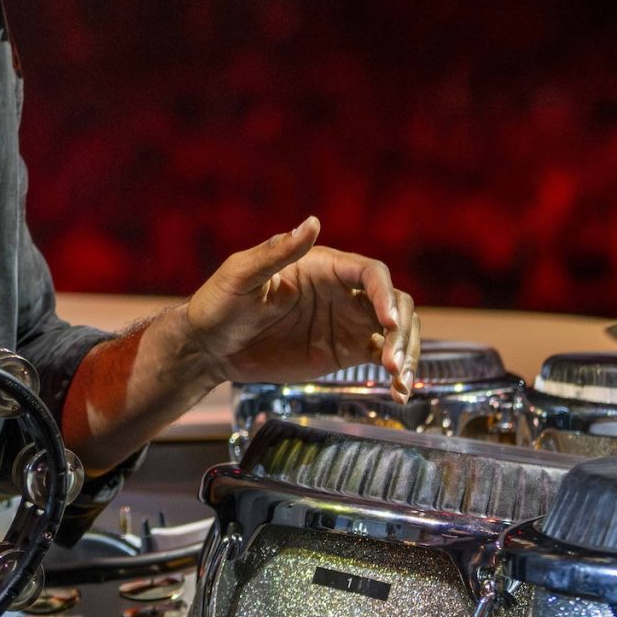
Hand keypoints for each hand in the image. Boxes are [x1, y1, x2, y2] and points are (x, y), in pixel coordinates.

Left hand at [179, 217, 419, 395]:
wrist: (210, 347)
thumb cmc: (220, 303)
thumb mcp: (242, 276)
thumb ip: (277, 252)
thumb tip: (312, 222)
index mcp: (323, 266)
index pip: (370, 274)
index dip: (385, 295)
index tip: (387, 323)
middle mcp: (342, 291)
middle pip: (394, 303)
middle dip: (402, 331)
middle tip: (393, 363)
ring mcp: (347, 322)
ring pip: (395, 331)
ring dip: (407, 354)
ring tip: (402, 382)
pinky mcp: (345, 350)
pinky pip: (382, 357)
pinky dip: (396, 374)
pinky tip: (400, 393)